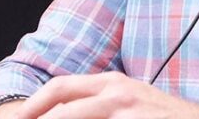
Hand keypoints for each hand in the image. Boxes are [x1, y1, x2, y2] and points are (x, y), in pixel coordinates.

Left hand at [11, 71, 198, 118]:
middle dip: (34, 114)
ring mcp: (126, 108)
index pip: (61, 88)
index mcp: (111, 83)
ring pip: (73, 115)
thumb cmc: (164, 117)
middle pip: (61, 99)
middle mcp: (115, 91)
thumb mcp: (131, 102)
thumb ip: (102, 105)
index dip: (34, 104)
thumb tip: (66, 112)